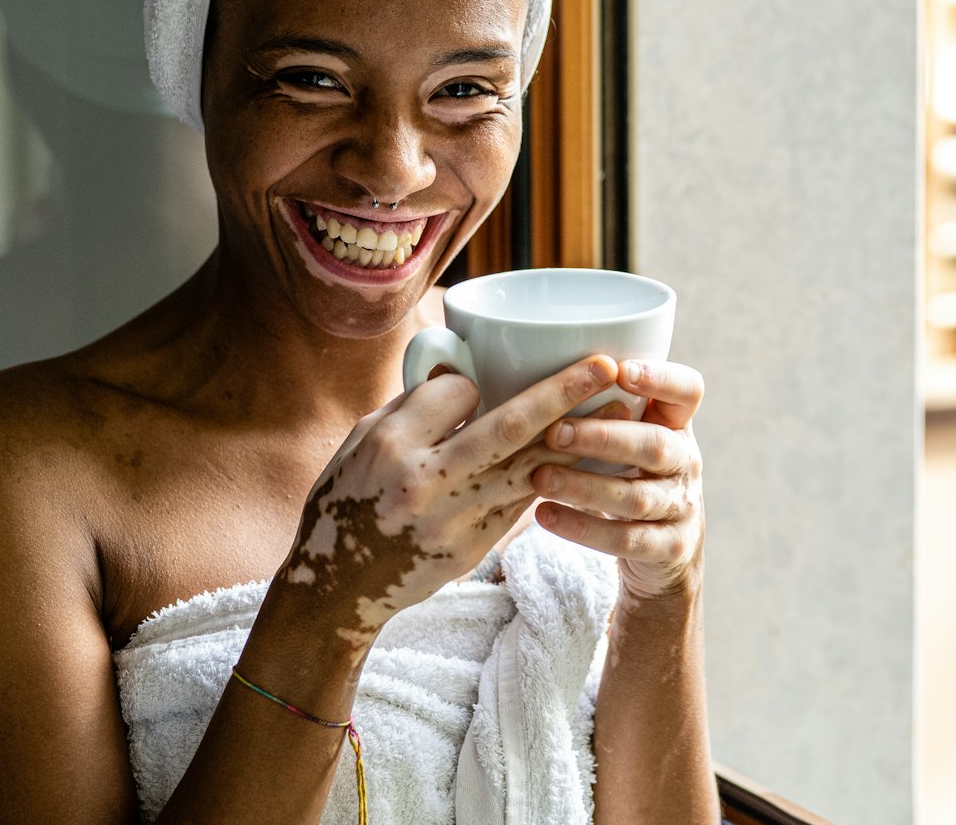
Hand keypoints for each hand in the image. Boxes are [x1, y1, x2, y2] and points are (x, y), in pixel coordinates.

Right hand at [276, 360, 632, 647]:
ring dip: (580, 439)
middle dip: (564, 392)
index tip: (477, 389)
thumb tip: (466, 372)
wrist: (334, 589)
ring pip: (531, 471)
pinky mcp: (473, 549)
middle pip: (509, 427)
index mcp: (392, 444)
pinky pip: (524, 505)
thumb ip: (415, 406)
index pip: (459, 393)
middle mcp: (426, 481)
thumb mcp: (362, 439)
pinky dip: (556, 478)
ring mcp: (454, 520)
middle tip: (608, 366)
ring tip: (621, 411)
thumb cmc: (347, 500)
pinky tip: (587, 460)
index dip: (476, 384)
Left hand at [528, 359, 705, 603]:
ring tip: (539, 477)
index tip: (619, 370)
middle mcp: (686, 462)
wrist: (662, 549)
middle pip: (655, 445)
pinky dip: (583, 528)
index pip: (687, 390)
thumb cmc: (628, 475)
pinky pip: (625, 539)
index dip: (661, 377)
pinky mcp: (669, 548)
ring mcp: (682, 507)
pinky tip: (545, 515)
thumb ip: (601, 406)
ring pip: (635, 496)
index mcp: (676, 424)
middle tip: (554, 431)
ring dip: (583, 485)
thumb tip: (522, 362)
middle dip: (603, 436)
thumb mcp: (628, 437)